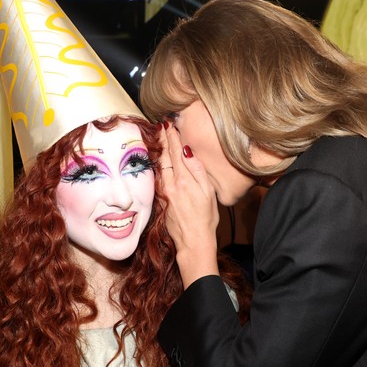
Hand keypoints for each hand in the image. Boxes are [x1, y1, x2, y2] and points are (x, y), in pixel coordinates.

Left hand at [158, 123, 219, 287]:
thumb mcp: (208, 193)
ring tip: (158, 137)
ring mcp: (164, 192)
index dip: (173, 137)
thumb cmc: (206, 219)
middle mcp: (170, 184)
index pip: (176, 153)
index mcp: (183, 180)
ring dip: (159, 150)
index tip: (169, 124)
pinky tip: (158, 160)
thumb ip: (198, 170)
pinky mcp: (161, 199)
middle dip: (163, 139)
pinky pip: (159, 176)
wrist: (193, 242)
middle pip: (165, 157)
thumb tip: (187, 152)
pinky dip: (158, 164)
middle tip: (161, 125)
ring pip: (160, 166)